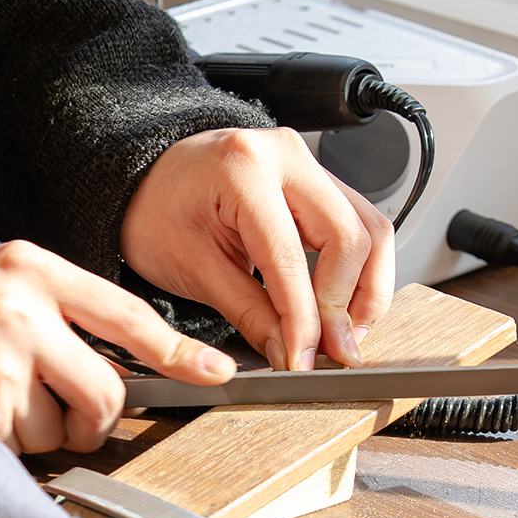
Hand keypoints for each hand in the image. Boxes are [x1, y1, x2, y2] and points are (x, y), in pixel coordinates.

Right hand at [0, 240, 236, 452]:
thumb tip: (132, 363)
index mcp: (31, 271)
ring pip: (59, 433)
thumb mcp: (3, 279)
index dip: (177, 352)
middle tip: (57, 405)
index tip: (214, 372)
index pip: (126, 317)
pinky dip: (2, 448)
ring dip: (35, 432)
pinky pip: (19, 455)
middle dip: (91, 416)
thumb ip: (62, 308)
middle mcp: (18, 317)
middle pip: (104, 394)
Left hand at [120, 127, 394, 370]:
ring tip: (346, 334)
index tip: (305, 361)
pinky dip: (360, 270)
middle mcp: (286, 155)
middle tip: (334, 352)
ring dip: (367, 289)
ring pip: (371, 228)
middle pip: (351, 236)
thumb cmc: (156, 212)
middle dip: (347, 305)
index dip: (305, 320)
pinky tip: (343, 305)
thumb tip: (291, 352)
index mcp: (243, 169)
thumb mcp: (192, 268)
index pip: (292, 257)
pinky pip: (360, 222)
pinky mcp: (318, 178)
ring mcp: (307, 162)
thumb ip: (248, 311)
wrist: (146, 180)